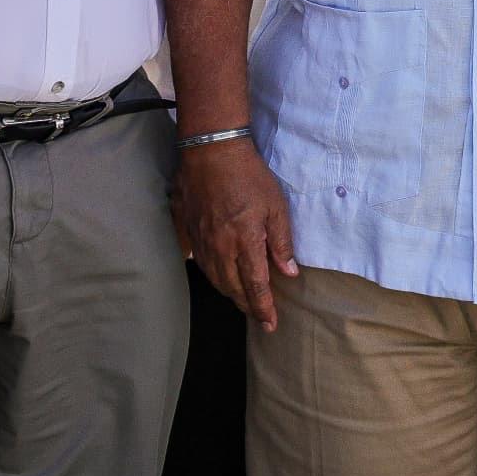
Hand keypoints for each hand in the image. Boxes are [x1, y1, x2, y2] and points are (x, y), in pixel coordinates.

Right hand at [174, 136, 300, 331]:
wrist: (211, 151)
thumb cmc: (248, 176)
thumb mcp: (276, 206)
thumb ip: (281, 242)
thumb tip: (289, 272)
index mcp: (244, 242)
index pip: (255, 286)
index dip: (263, 307)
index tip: (271, 324)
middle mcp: (219, 248)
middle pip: (233, 288)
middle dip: (247, 305)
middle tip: (259, 316)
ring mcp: (200, 241)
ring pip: (214, 278)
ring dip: (229, 293)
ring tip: (241, 301)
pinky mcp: (187, 230)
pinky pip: (198, 262)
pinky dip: (211, 275)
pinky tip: (218, 276)